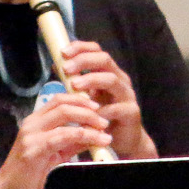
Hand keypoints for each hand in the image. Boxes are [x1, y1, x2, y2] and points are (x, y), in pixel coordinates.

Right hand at [0, 92, 111, 188]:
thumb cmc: (30, 173)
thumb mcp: (56, 153)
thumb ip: (73, 142)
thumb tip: (95, 134)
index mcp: (35, 121)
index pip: (59, 100)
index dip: (80, 100)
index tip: (98, 107)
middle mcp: (32, 123)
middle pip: (63, 104)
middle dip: (88, 109)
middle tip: (104, 120)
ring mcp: (31, 135)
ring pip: (64, 116)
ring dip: (89, 121)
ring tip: (104, 131)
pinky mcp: (33, 149)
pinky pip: (62, 136)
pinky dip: (83, 135)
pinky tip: (96, 141)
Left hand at [59, 41, 155, 158]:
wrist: (124, 140)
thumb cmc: (103, 117)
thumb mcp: (88, 96)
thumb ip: (76, 82)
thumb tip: (56, 65)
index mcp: (109, 73)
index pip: (97, 51)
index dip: (81, 48)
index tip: (62, 52)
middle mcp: (120, 80)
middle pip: (105, 60)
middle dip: (84, 61)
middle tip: (66, 68)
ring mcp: (127, 95)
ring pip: (112, 79)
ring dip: (91, 80)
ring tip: (74, 85)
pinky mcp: (131, 113)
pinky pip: (117, 108)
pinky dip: (100, 110)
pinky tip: (88, 114)